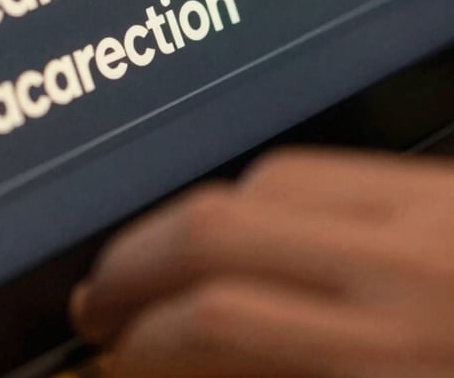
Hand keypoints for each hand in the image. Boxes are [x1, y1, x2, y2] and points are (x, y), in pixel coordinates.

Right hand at [72, 149, 453, 377]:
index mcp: (389, 365)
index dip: (144, 334)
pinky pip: (332, 166)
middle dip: (137, 256)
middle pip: (220, 227)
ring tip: (166, 255)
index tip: (119, 348)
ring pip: (268, 179)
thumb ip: (285, 373)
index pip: (220, 320)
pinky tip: (250, 223)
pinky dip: (269, 192)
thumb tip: (193, 355)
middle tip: (103, 290)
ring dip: (198, 216)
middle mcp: (402, 274)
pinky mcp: (446, 185)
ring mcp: (431, 212)